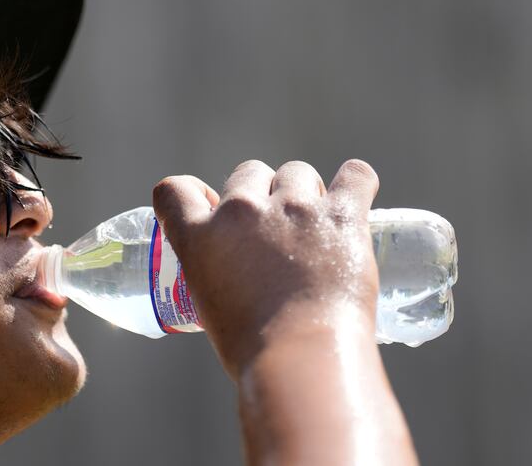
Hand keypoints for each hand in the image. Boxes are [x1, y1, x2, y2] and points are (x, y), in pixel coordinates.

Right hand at [153, 159, 379, 378]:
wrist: (301, 359)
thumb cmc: (254, 348)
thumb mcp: (208, 307)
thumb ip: (217, 271)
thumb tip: (239, 267)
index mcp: (201, 235)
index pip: (175, 190)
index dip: (193, 193)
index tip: (209, 206)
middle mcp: (242, 211)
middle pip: (249, 172)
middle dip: (261, 194)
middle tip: (276, 232)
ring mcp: (293, 209)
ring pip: (297, 172)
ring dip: (304, 192)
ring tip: (317, 227)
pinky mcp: (341, 216)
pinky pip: (355, 175)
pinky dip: (356, 181)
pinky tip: (356, 195)